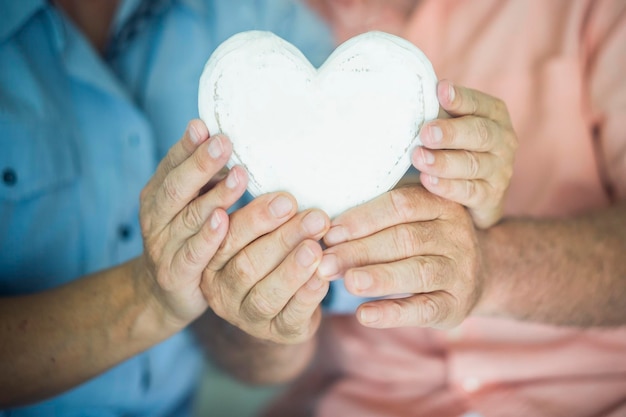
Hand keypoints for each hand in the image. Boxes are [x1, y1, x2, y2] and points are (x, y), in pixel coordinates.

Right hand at [138, 120, 246, 327]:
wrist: (166, 292)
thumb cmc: (186, 238)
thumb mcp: (189, 205)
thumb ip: (202, 178)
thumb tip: (223, 141)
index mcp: (157, 195)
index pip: (171, 165)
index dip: (187, 146)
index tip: (206, 126)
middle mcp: (155, 218)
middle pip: (177, 187)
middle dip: (200, 163)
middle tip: (224, 142)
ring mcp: (162, 247)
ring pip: (189, 218)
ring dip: (216, 196)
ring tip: (240, 176)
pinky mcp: (175, 274)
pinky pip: (192, 254)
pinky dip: (207, 237)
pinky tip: (223, 220)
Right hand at [201, 193, 330, 343]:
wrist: (285, 304)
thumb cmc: (271, 255)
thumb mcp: (259, 234)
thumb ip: (262, 217)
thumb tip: (285, 197)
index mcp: (211, 261)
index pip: (228, 238)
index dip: (256, 218)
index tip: (285, 199)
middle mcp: (222, 291)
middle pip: (246, 266)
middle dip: (283, 239)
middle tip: (314, 218)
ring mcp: (247, 317)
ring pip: (265, 295)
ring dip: (292, 269)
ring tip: (315, 248)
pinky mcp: (277, 333)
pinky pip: (290, 316)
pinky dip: (306, 296)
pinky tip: (322, 277)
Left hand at [317, 185, 482, 328]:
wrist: (480, 273)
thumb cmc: (426, 239)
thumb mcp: (413, 217)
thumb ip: (378, 214)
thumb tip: (324, 227)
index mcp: (441, 203)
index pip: (400, 205)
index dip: (363, 218)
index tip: (330, 232)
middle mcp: (456, 234)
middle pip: (404, 239)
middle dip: (360, 250)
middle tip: (325, 262)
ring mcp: (460, 270)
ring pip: (417, 272)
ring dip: (378, 278)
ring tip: (347, 282)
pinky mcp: (457, 305)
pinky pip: (424, 309)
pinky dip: (393, 313)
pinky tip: (364, 315)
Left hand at [413, 80, 517, 228]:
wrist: (472, 195)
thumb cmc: (453, 148)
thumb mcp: (450, 126)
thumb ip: (436, 111)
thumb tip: (407, 93)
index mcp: (494, 115)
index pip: (479, 104)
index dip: (461, 98)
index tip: (440, 90)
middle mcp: (502, 141)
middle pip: (480, 134)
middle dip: (451, 133)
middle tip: (426, 133)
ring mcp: (499, 170)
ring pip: (473, 164)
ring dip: (444, 162)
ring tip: (419, 158)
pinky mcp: (490, 197)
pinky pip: (469, 191)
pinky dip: (447, 187)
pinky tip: (428, 181)